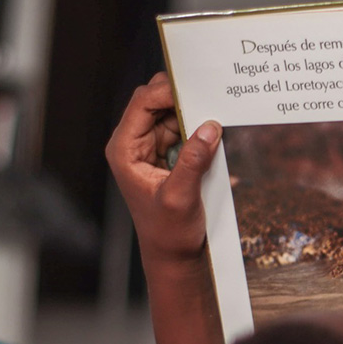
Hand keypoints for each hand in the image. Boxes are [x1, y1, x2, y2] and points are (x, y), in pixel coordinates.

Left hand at [105, 72, 221, 265]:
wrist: (173, 255)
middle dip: (181, 98)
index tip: (196, 88)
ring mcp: (151, 148)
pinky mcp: (169, 156)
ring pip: (171, 114)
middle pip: (154, 102)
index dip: (166, 91)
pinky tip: (215, 127)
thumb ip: (194, 160)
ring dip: (193, 113)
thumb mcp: (181, 197)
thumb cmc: (168, 232)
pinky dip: (198, 127)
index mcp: (125, 150)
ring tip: (217, 110)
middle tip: (210, 95)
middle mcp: (134, 144)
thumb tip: (210, 127)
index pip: (141, 104)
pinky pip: (183, 131)